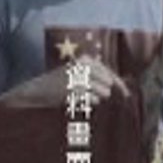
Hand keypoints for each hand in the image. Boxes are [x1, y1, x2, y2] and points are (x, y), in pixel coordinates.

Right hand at [3, 58, 128, 108]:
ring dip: (95, 98)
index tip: (127, 95)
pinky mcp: (74, 90)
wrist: (36, 90)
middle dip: (104, 91)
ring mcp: (79, 78)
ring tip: (80, 96)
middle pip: (109, 83)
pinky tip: (77, 100)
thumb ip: (99, 78)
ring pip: (103, 92)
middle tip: (88, 94)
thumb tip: (124, 90)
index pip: (110, 72)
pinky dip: (88, 102)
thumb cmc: (59, 84)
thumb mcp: (77, 74)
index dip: (120, 85)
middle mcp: (83, 66)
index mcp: (85, 60)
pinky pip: (93, 99)